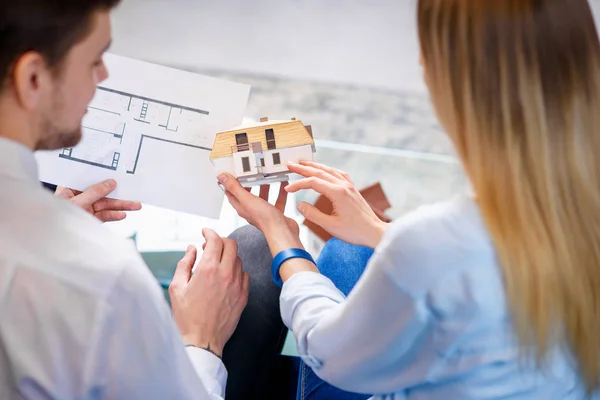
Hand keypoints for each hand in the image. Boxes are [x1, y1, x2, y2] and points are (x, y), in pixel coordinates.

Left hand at [55, 179, 141, 222]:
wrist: (50, 239)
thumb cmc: (56, 217)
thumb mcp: (77, 202)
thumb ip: (94, 192)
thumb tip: (111, 183)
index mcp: (71, 188)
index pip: (91, 179)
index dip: (105, 177)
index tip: (120, 175)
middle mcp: (79, 197)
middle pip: (103, 194)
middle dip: (119, 196)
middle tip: (134, 196)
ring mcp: (86, 209)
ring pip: (106, 205)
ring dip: (121, 206)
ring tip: (136, 206)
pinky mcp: (90, 219)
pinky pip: (104, 215)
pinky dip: (113, 215)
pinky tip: (122, 215)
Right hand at [169, 229, 248, 357]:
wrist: (202, 341)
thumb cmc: (186, 316)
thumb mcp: (177, 287)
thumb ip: (184, 263)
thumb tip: (191, 249)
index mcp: (208, 269)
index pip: (215, 240)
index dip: (209, 232)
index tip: (205, 232)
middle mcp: (226, 274)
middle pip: (231, 245)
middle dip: (220, 241)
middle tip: (210, 246)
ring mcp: (237, 285)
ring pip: (238, 259)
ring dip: (228, 256)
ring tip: (216, 263)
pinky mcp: (243, 296)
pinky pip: (245, 275)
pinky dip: (236, 271)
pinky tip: (226, 276)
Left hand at [218, 174, 298, 238]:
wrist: (282, 231)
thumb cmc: (264, 219)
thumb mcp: (247, 199)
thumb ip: (234, 187)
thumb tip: (221, 177)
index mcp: (242, 207)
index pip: (231, 194)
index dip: (229, 183)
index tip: (231, 173)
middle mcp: (252, 210)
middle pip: (247, 194)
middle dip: (248, 182)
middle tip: (251, 172)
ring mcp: (264, 212)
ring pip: (262, 197)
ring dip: (264, 187)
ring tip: (267, 176)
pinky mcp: (275, 213)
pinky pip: (277, 200)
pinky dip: (279, 192)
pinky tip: (283, 185)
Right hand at [286, 161, 387, 247]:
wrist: (374, 232)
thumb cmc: (355, 231)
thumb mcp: (330, 226)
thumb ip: (313, 215)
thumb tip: (300, 205)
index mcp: (338, 193)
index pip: (313, 183)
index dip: (298, 184)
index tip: (288, 189)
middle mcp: (344, 186)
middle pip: (320, 172)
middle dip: (303, 168)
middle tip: (290, 164)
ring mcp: (349, 186)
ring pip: (329, 170)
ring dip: (315, 166)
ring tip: (303, 163)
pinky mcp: (352, 190)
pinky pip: (338, 174)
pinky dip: (328, 170)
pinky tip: (324, 170)